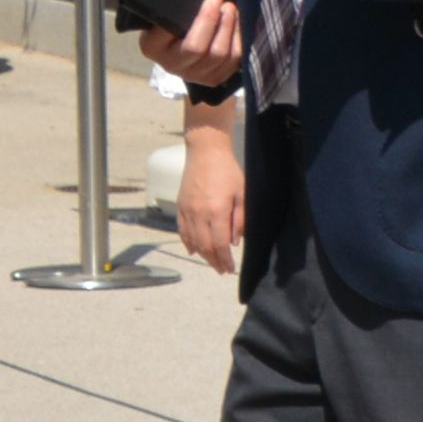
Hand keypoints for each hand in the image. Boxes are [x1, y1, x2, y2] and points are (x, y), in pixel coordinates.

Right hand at [135, 0, 243, 95]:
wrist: (170, 43)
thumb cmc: (167, 20)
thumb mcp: (164, 13)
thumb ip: (177, 8)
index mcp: (153, 47)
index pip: (176, 34)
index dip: (204, 18)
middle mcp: (171, 65)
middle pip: (202, 49)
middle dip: (220, 24)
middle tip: (227, 4)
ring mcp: (193, 76)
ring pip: (221, 57)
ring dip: (231, 31)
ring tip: (233, 12)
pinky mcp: (212, 79)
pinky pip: (233, 63)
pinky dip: (239, 43)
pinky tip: (237, 27)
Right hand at [177, 112, 244, 273]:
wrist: (206, 151)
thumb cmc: (227, 170)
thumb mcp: (242, 194)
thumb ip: (239, 219)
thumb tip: (235, 241)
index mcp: (216, 211)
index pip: (219, 244)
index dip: (224, 259)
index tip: (230, 268)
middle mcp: (199, 213)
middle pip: (204, 246)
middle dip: (213, 261)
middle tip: (221, 270)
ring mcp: (187, 210)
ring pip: (192, 240)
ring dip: (202, 255)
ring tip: (211, 262)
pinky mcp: (180, 205)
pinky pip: (182, 229)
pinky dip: (187, 242)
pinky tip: (193, 250)